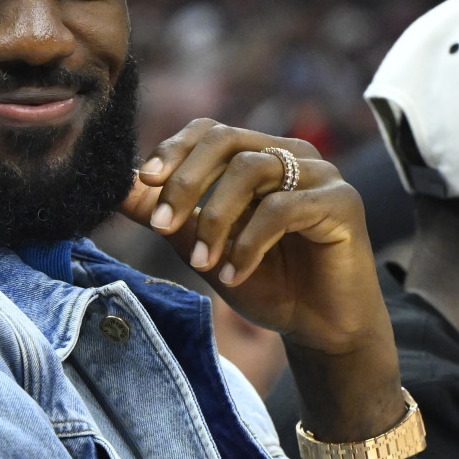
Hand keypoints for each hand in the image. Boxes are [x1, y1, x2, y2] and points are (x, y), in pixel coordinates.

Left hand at [118, 118, 385, 355]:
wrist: (319, 327)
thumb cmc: (264, 281)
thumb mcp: (200, 244)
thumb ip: (164, 213)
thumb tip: (116, 188)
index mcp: (257, 154)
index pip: (209, 131)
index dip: (174, 149)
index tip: (144, 181)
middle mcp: (290, 154)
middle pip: (226, 140)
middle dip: (185, 181)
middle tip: (161, 224)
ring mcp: (320, 174)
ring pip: (250, 170)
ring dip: (215, 219)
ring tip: (199, 262)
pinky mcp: (342, 202)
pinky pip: (282, 208)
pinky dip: (248, 243)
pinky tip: (233, 274)